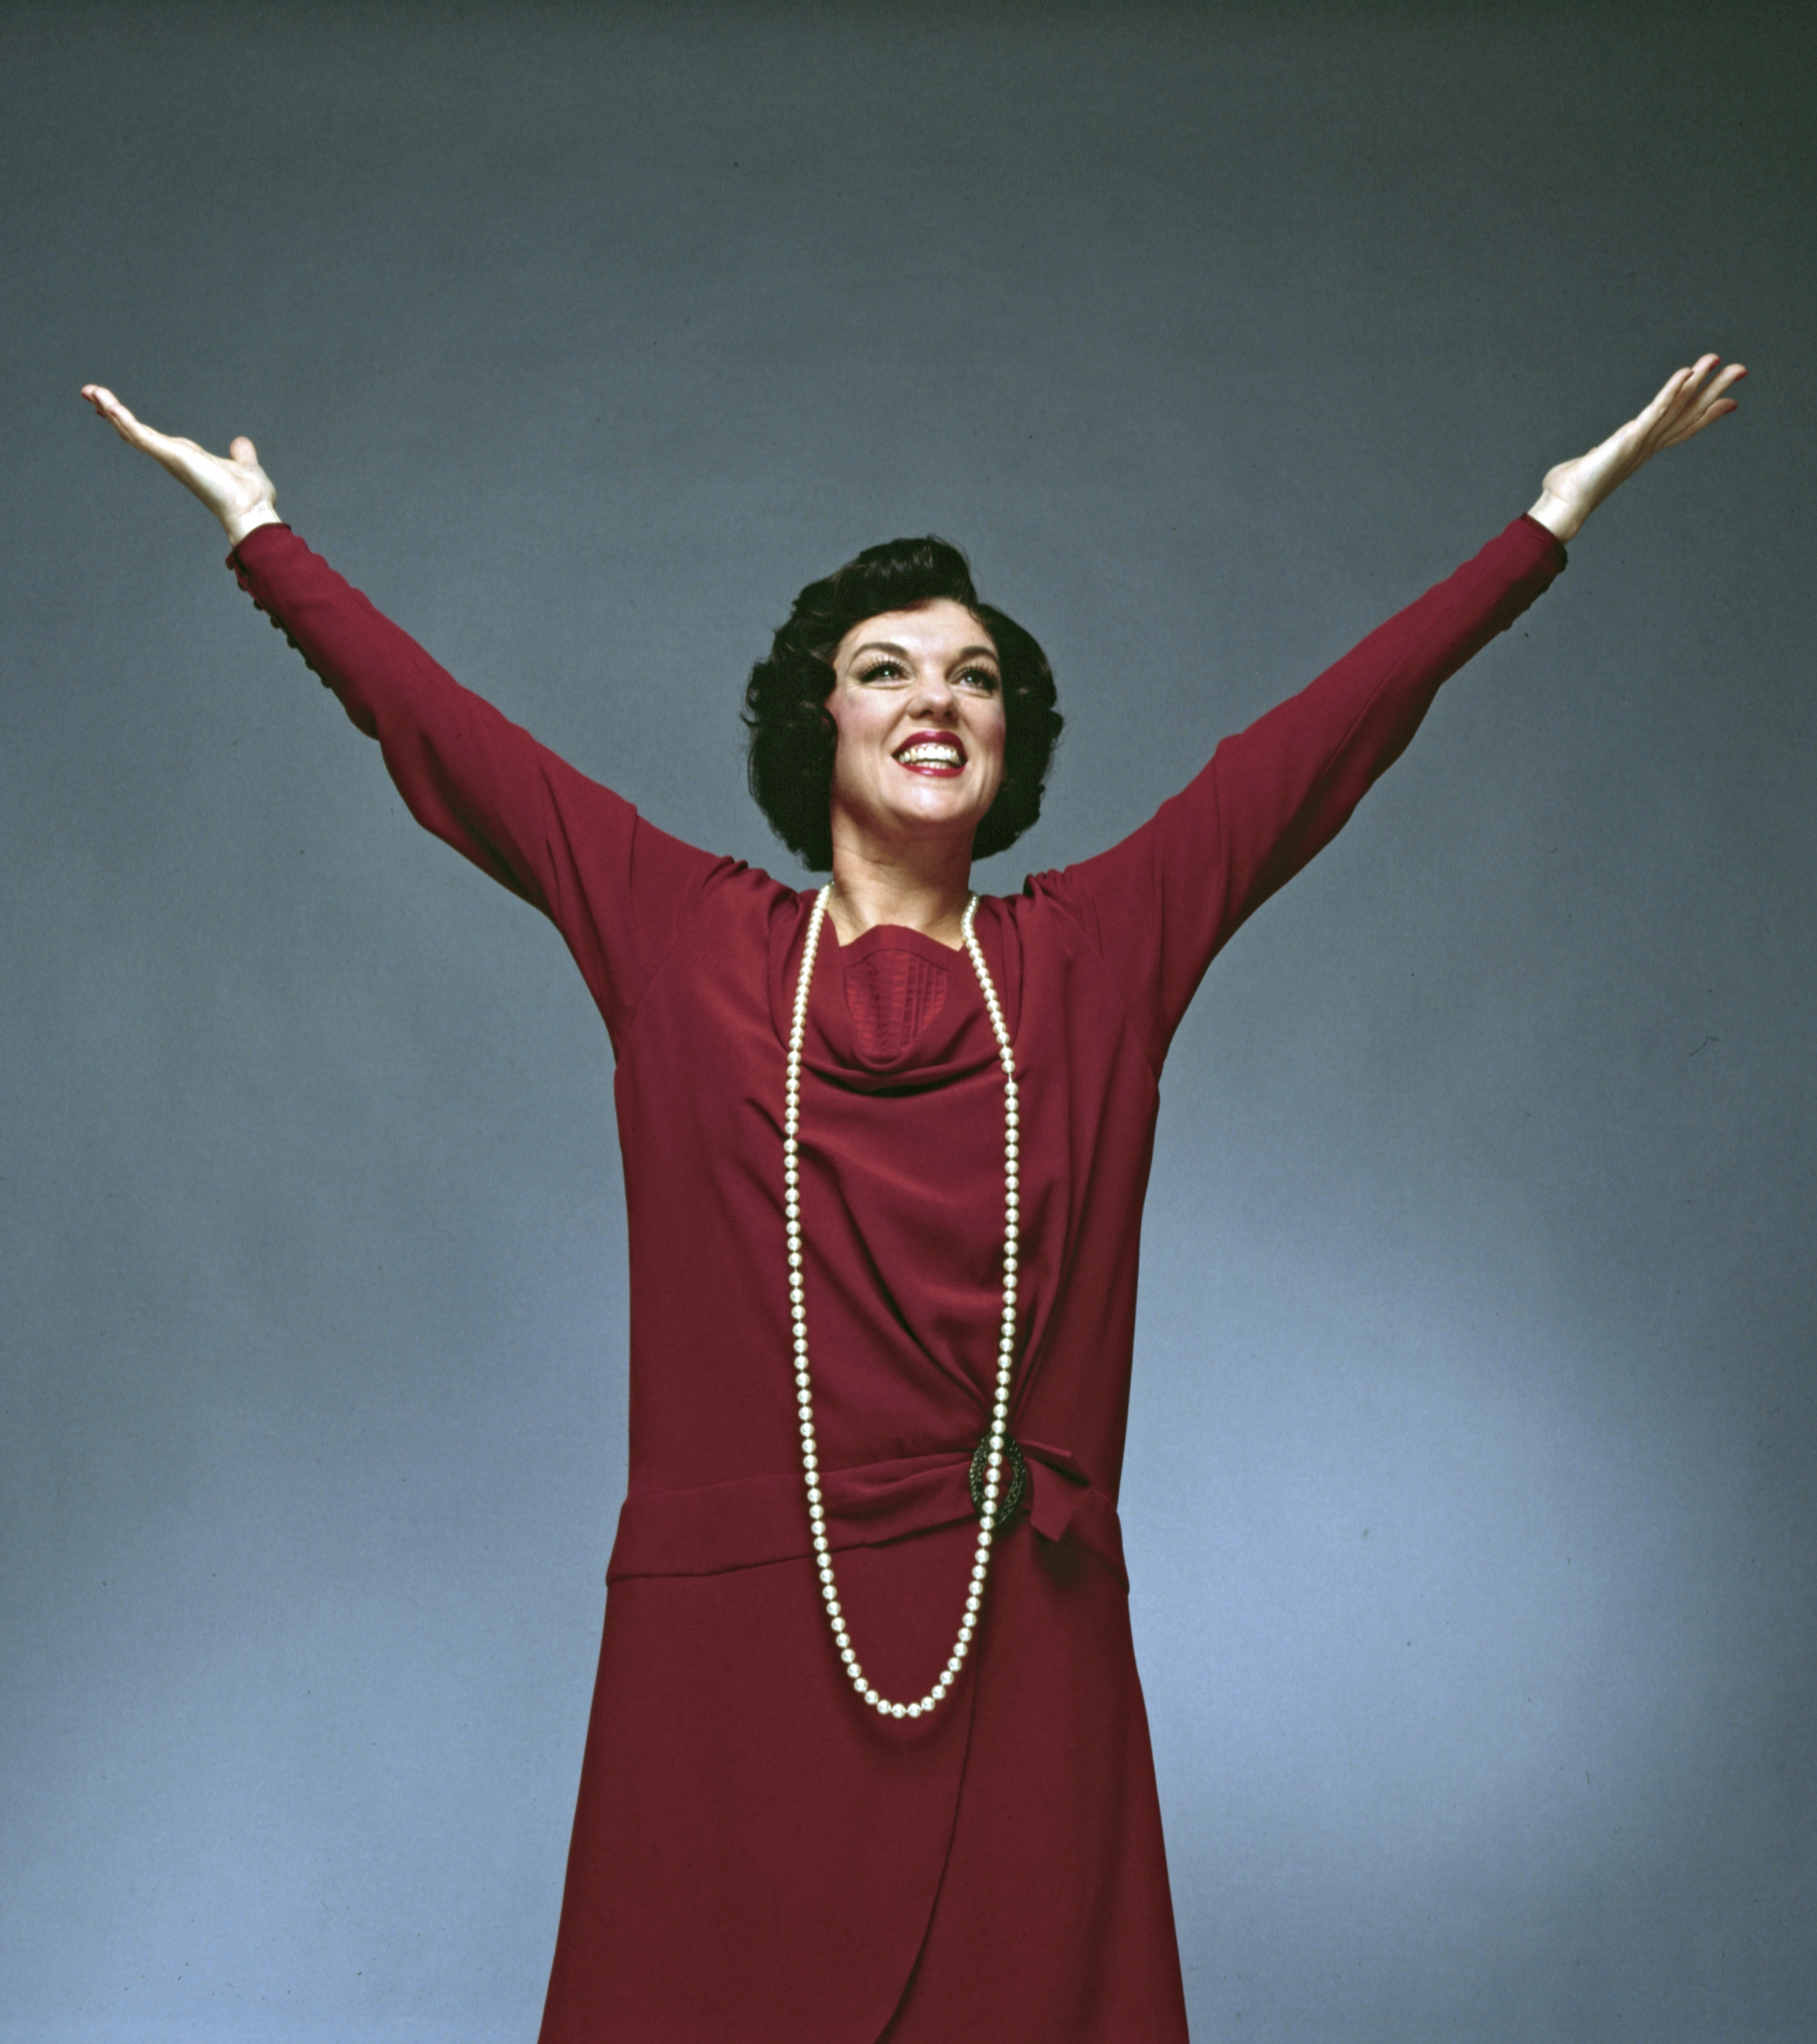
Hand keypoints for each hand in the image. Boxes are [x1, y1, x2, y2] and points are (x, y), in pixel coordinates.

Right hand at [80, 385, 282, 547]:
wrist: (254, 512)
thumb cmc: (250, 497)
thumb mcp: (244, 465)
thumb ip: (240, 454)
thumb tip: (241, 444)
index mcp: (186, 457)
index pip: (151, 438)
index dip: (130, 423)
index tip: (111, 409)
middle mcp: (174, 458)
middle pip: (134, 431)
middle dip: (110, 411)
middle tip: (88, 393)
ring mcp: (170, 458)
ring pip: (132, 430)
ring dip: (110, 409)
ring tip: (88, 390)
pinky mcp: (172, 457)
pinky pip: (141, 435)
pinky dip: (124, 419)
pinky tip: (108, 404)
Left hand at [1527, 354, 1744, 543]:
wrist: (1563, 506)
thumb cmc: (1569, 491)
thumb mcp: (1592, 465)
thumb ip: (1600, 456)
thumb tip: (1595, 455)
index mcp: (1641, 451)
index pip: (1681, 429)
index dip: (1707, 415)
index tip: (1731, 403)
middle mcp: (1647, 446)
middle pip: (1689, 413)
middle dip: (1716, 391)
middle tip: (1741, 370)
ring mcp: (1642, 442)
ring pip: (1679, 407)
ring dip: (1701, 382)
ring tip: (1720, 361)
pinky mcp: (1631, 438)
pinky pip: (1656, 409)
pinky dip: (1672, 390)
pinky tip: (1687, 372)